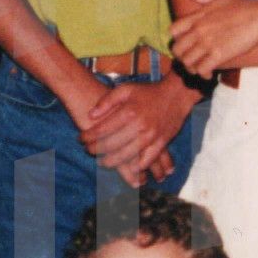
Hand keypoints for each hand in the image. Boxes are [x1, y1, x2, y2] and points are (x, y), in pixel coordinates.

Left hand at [78, 76, 193, 186]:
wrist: (177, 94)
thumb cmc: (149, 92)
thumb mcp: (126, 89)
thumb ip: (107, 101)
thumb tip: (91, 115)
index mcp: (128, 112)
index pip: (102, 130)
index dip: (88, 136)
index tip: (81, 139)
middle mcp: (139, 126)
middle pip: (111, 145)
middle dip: (96, 150)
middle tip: (88, 151)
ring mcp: (151, 136)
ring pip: (127, 156)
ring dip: (112, 162)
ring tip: (103, 162)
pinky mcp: (162, 142)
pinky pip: (147, 159)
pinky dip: (136, 167)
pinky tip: (128, 167)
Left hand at [168, 0, 257, 76]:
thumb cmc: (243, 6)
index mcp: (197, 17)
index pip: (174, 31)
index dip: (177, 39)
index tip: (186, 43)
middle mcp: (198, 31)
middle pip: (177, 49)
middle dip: (182, 57)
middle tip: (191, 60)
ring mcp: (208, 43)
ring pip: (187, 61)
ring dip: (192, 68)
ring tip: (199, 69)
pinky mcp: (219, 54)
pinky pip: (202, 69)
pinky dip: (203, 74)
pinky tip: (209, 74)